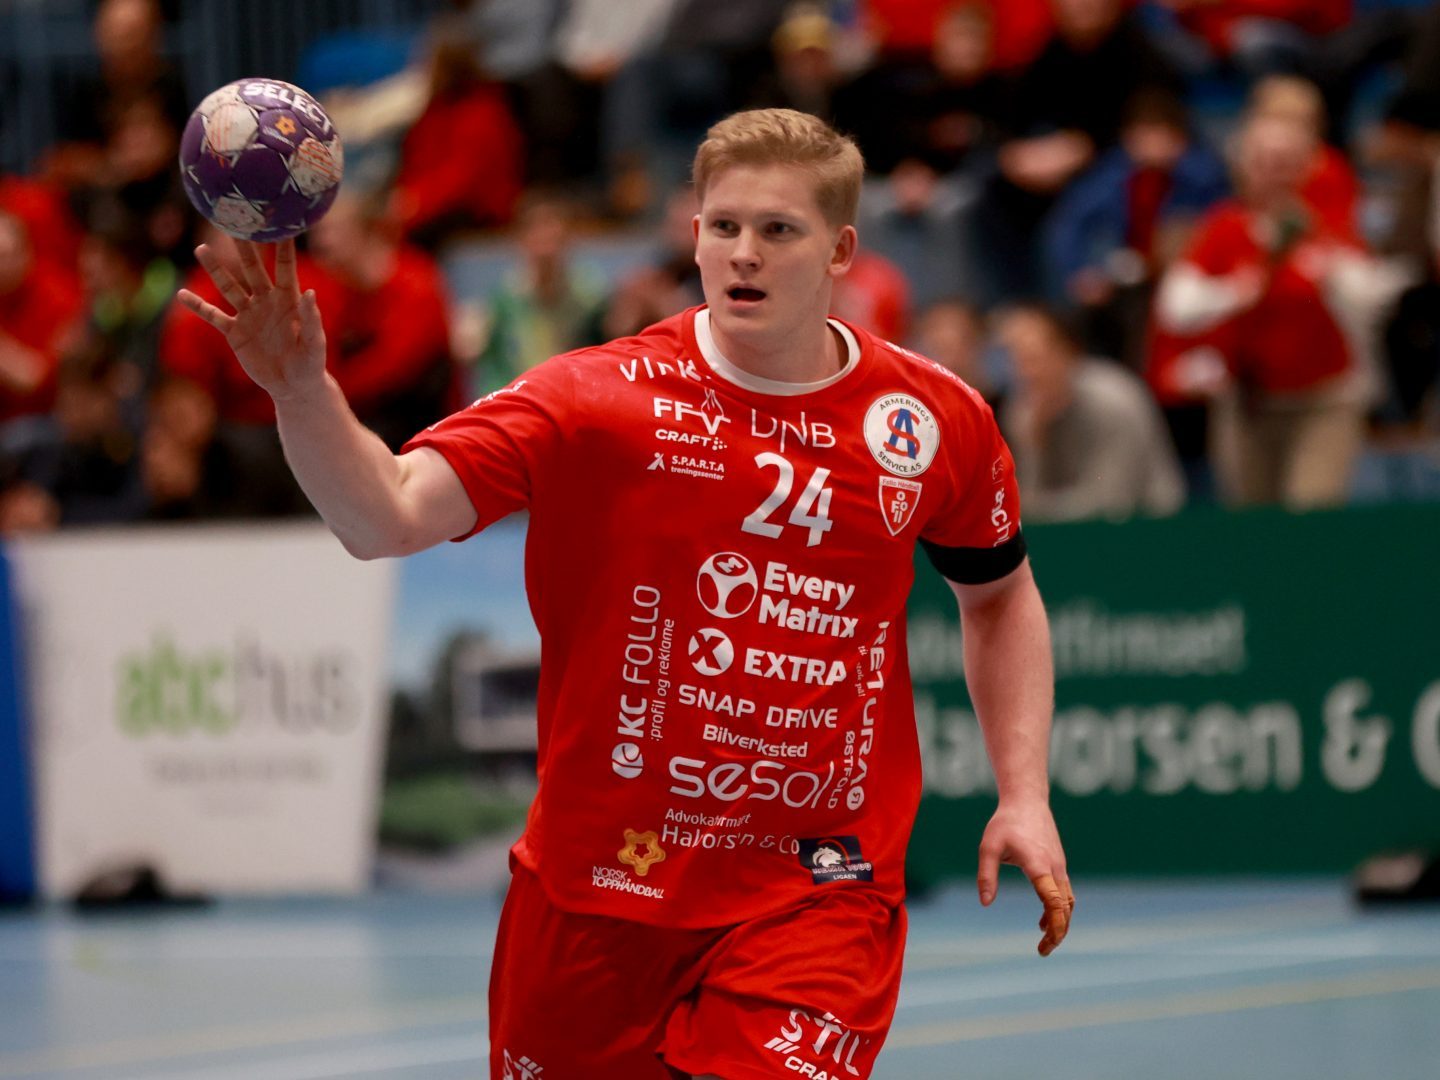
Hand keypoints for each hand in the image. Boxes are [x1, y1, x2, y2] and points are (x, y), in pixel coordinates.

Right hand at [177, 238, 326, 401]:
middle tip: (232, 223)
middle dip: (243, 248)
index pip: (285, 267)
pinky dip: (197, 307)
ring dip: (215, 269)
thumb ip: (312, 319)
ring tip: (201, 249)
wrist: (293, 386)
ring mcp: (248, 315)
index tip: (278, 222)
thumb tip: (309, 292)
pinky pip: (213, 316)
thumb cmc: (311, 364)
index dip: (282, 246)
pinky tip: (181, 294)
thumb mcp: (315, 344)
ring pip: (229, 287)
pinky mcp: (234, 332)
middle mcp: (266, 301)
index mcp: (289, 300)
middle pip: (252, 269)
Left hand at [977, 798, 1073, 956]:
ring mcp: (1059, 866)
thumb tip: (985, 903)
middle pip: (1065, 907)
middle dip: (1058, 931)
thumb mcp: (988, 847)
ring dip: (1060, 922)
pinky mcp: (1059, 864)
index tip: (1045, 942)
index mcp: (1038, 864)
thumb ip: (986, 875)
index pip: (1054, 900)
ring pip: (1068, 902)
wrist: (1027, 801)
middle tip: (1043, 951)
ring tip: (1044, 940)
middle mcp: (1054, 868)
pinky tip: (1043, 919)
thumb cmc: (1005, 823)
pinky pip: (1064, 893)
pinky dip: (1059, 910)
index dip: (1054, 924)